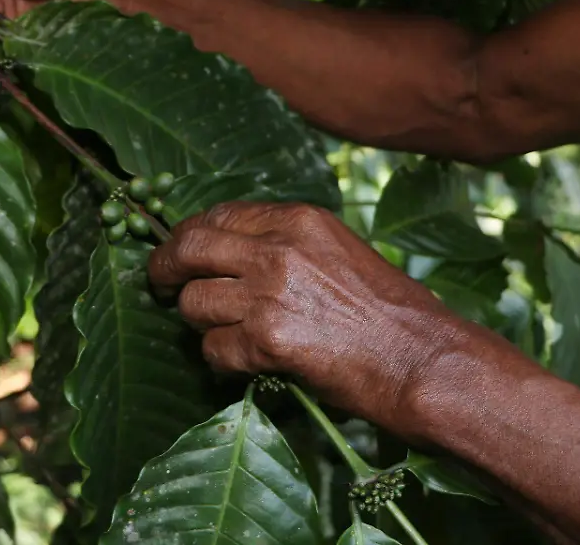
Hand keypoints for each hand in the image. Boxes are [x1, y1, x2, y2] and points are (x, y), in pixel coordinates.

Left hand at [148, 201, 469, 436]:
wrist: (422, 360)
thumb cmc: (391, 314)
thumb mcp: (340, 253)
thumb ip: (288, 246)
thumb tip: (231, 253)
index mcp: (298, 219)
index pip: (219, 215)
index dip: (189, 234)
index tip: (179, 251)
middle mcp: (278, 248)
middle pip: (188, 247)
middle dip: (164, 267)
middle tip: (157, 283)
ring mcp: (269, 292)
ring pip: (193, 303)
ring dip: (199, 323)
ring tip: (223, 334)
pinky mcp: (266, 339)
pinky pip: (213, 349)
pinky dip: (221, 361)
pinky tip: (246, 363)